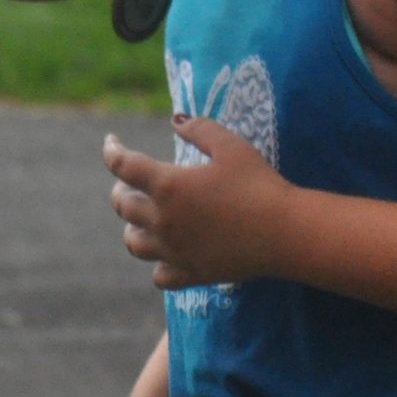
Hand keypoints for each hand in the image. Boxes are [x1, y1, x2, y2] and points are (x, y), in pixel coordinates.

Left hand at [104, 118, 295, 289]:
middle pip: (122, 206)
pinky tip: (166, 255)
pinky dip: (157, 265)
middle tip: (130, 182)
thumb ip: (199, 129)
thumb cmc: (259, 183)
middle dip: (121, 190)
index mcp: (168, 186)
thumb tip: (175, 121)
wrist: (285, 232)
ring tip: (143, 218)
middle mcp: (163, 221)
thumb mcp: (230, 146)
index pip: (122, 166)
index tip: (111, 142)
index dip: (111, 150)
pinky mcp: (192, 274)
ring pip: (134, 244)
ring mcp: (175, 252)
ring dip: (132, 227)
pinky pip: (160, 275)